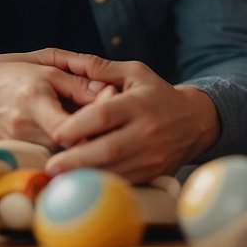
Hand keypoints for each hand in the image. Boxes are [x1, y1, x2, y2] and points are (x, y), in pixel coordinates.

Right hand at [0, 48, 105, 147]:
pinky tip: (77, 139)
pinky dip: (67, 150)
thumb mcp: (40, 63)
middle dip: (96, 134)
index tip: (113, 109)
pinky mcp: (17, 154)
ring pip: (64, 154)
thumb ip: (75, 76)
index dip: (96, 122)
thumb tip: (107, 90)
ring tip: (99, 130)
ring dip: (83, 144)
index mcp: (33, 99)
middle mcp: (26, 126)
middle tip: (115, 123)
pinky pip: (51, 157)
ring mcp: (20, 144)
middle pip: (72, 144)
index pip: (70, 127)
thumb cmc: (4, 72)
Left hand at [38, 51, 219, 183]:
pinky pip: (124, 181)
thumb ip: (102, 68)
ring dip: (86, 176)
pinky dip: (102, 184)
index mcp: (139, 103)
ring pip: (115, 170)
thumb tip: (71, 62)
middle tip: (51, 165)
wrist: (194, 121)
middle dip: (76, 159)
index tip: (56, 133)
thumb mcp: (135, 72)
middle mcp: (148, 131)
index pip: (104, 115)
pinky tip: (83, 184)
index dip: (78, 126)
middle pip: (108, 149)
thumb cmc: (157, 94)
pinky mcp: (154, 173)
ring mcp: (153, 155)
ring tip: (60, 178)